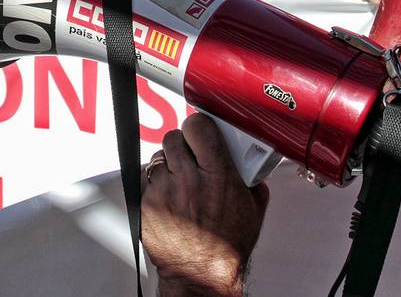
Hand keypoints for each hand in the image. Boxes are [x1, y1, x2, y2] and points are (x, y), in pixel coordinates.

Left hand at [142, 114, 269, 296]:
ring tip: (180, 180)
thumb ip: (251, 178)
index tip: (201, 132)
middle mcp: (189, 180)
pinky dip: (155, 183)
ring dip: (168, 164)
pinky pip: (146, 178)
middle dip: (183, 145)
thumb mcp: (254, 208)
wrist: (201, 274)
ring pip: (158, 157)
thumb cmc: (227, 247)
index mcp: (219, 176)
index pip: (199, 127)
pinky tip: (168, 195)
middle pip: (175, 138)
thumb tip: (249, 159)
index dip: (199, 126)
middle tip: (190, 157)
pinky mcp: (146, 204)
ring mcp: (164, 192)